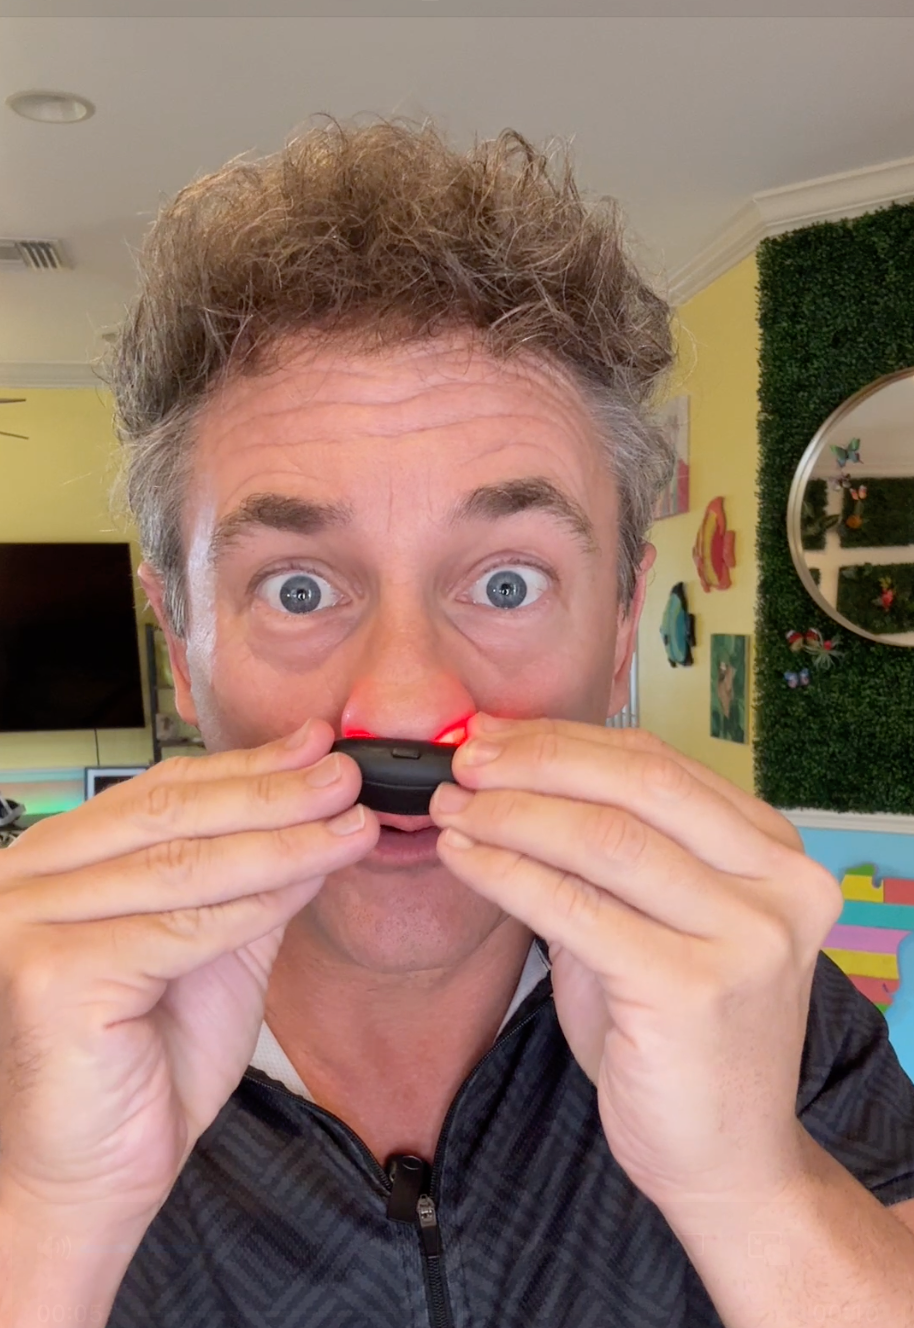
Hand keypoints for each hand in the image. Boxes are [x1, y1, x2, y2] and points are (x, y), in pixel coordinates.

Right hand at [0, 721, 376, 1227]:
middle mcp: (25, 880)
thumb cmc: (143, 1064)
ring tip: (351, 820)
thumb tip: (313, 806)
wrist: (94, 1177)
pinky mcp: (52, 974)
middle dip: (273, 792)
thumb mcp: (209, 947)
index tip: (316, 744)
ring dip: (283, 841)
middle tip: (347, 774)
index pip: (160, 793)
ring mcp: (28, 923)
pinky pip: (182, 929)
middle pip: (171, 817)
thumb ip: (243, 878)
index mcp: (55, 861)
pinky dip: (259, 901)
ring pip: (185, 868)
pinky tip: (314, 875)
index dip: (244, 766)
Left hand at [430, 714, 841, 1213]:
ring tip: (450, 808)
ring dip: (510, 815)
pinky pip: (576, 908)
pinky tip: (463, 859)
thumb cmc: (677, 1030)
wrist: (723, 1156)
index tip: (494, 734)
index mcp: (777, 854)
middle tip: (463, 762)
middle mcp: (780, 886)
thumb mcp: (656, 920)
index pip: (660, 764)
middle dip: (535, 763)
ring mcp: (747, 939)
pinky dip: (506, 873)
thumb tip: (511, 764)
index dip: (566, 740)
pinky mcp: (694, 991)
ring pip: (604, 840)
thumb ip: (609, 848)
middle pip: (637, 786)